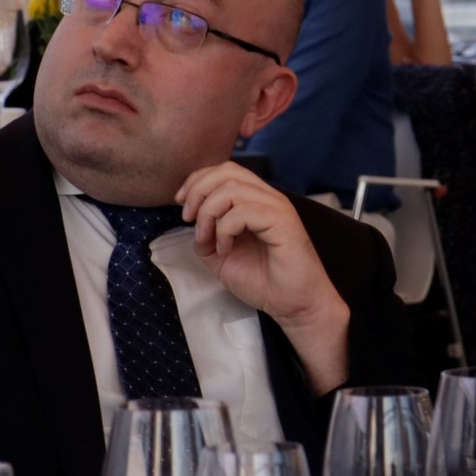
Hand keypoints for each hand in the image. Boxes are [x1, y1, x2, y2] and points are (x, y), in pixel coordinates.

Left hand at [176, 163, 350, 391]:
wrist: (294, 304)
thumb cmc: (266, 282)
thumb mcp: (222, 257)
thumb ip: (206, 236)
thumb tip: (194, 223)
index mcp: (256, 202)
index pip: (225, 171)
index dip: (197, 181)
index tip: (181, 204)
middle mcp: (268, 199)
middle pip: (227, 171)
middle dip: (198, 190)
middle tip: (188, 218)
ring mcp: (276, 208)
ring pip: (232, 188)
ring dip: (209, 212)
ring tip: (208, 240)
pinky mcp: (282, 222)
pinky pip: (243, 211)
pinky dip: (224, 229)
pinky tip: (226, 248)